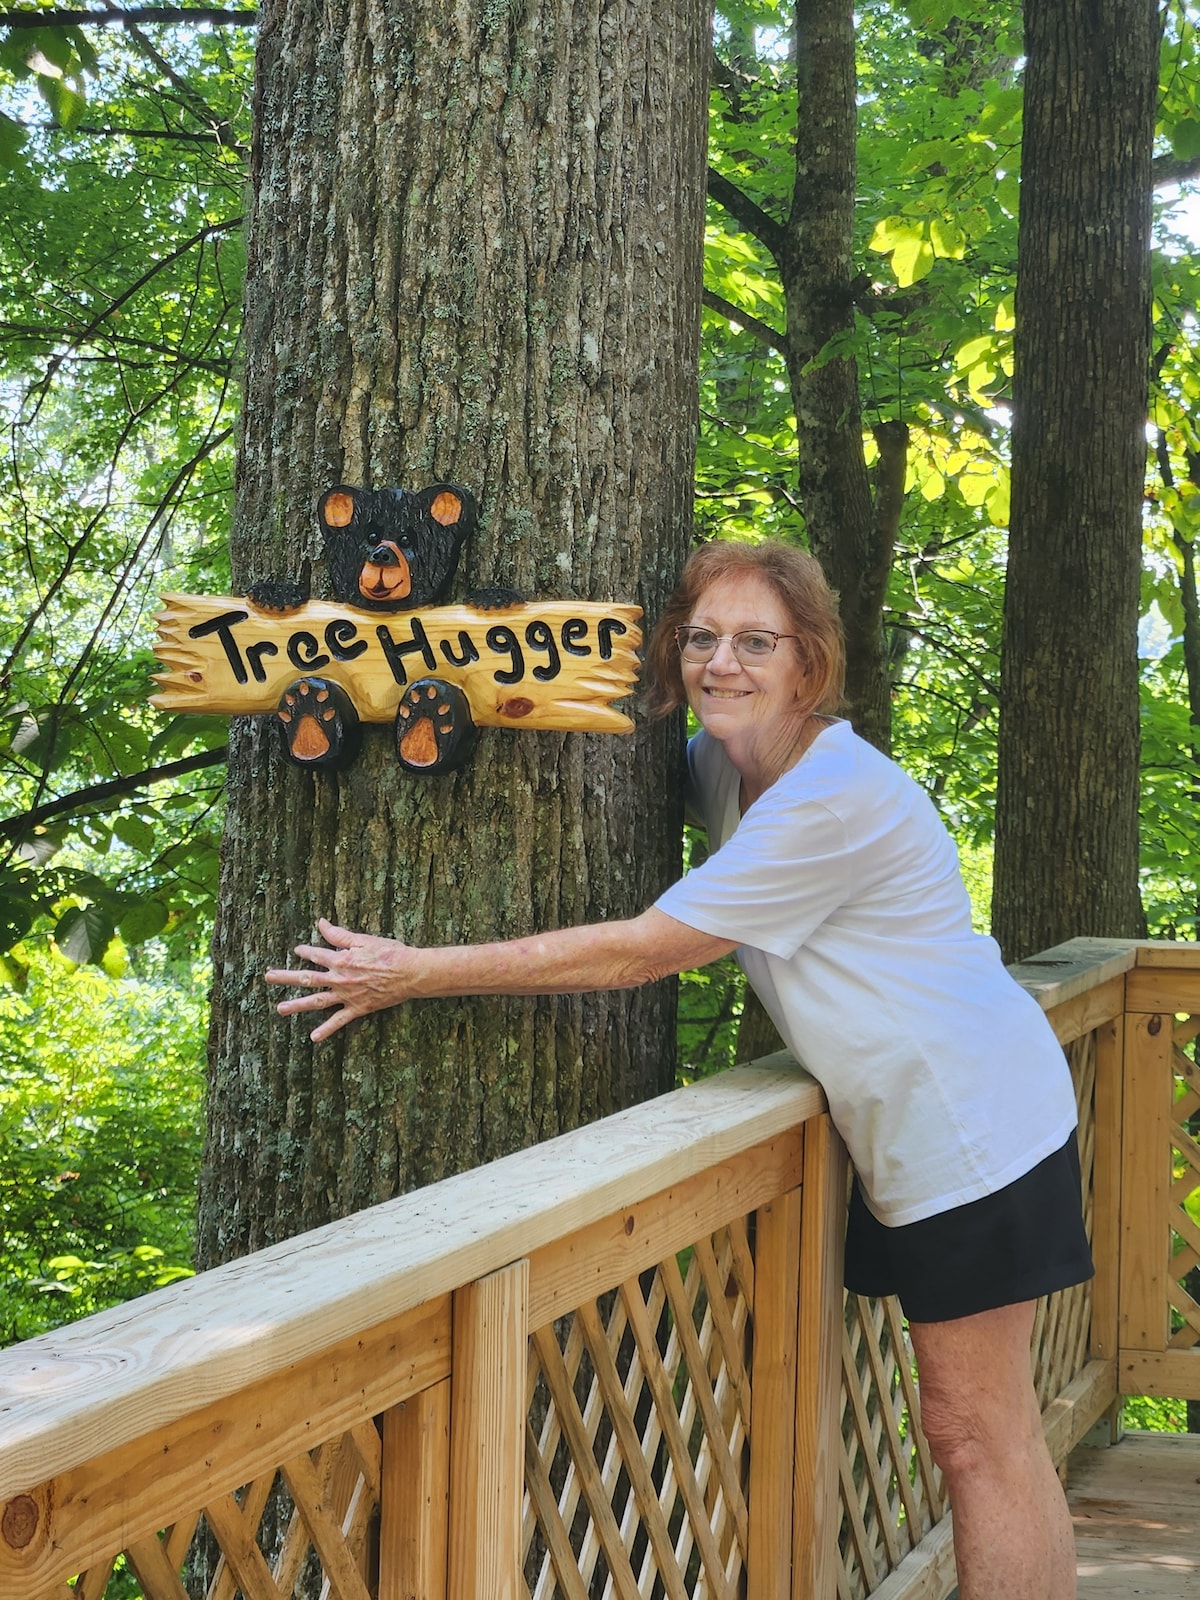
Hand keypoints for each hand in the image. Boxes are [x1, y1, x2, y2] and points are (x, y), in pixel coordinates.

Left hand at [265, 918, 412, 1041]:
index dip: (305, 951)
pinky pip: (339, 1021)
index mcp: (340, 959)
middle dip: (286, 977)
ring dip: (297, 1005)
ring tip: (280, 1009)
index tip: (298, 950)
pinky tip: (313, 1037)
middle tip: (268, 977)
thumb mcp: (364, 939)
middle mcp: (339, 979)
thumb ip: (340, 934)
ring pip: (317, 1001)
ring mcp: (347, 995)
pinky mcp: (358, 1008)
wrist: (410, 973)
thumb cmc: (390, 953)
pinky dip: (326, 1030)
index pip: (316, 955)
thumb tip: (321, 923)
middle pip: (308, 978)